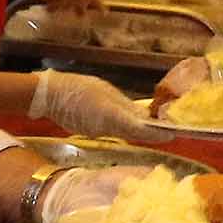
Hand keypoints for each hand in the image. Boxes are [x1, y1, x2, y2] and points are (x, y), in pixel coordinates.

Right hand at [29, 69, 160, 141]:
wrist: (49, 96)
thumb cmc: (77, 87)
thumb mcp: (104, 91)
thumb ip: (125, 105)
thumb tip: (146, 117)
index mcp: (110, 114)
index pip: (139, 129)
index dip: (157, 133)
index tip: (172, 134)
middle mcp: (106, 128)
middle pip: (134, 135)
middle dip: (152, 134)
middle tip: (170, 132)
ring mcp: (98, 132)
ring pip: (125, 134)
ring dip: (141, 133)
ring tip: (157, 128)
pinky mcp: (92, 132)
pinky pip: (114, 132)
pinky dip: (126, 130)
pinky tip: (133, 125)